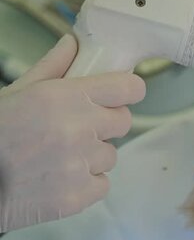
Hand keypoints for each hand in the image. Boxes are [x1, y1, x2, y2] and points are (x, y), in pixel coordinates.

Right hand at [0, 35, 145, 231]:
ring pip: (111, 155)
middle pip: (124, 121)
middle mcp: (78, 128)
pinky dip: (86, 184)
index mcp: (66, 97)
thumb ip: (53, 66)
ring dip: (92, 156)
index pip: (129, 88)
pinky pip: (102, 185)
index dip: (127, 90)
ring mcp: (80, 164)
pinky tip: (60, 178)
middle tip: (79, 128)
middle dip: (106, 124)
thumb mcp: (18, 91)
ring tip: (59, 156)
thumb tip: (73, 44)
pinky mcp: (78, 195)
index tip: (121, 95)